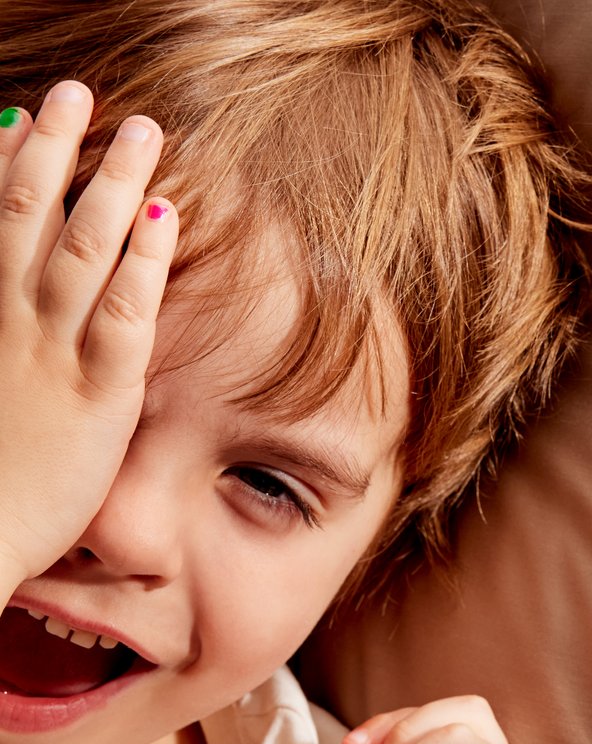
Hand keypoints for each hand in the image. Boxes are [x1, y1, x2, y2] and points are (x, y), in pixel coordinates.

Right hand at [0, 81, 175, 585]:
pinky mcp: (101, 395)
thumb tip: (23, 311)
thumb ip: (8, 349)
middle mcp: (8, 321)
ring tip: (143, 133)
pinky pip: (126, 316)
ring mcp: (53, 354)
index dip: (7, 166)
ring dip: (114, 183)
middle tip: (80, 92)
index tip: (20, 116)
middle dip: (56, 149)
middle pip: (30, 213)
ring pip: (84, 250)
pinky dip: (146, 263)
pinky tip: (167, 219)